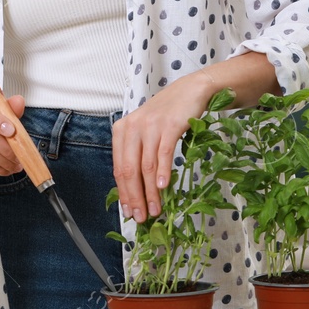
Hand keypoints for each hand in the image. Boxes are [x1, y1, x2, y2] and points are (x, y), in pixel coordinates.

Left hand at [112, 75, 212, 222]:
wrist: (190, 91)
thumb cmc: (166, 115)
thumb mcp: (145, 132)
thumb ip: (137, 155)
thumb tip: (135, 191)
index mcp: (122, 130)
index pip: (118, 168)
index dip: (123, 193)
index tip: (128, 212)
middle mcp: (132, 127)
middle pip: (129, 170)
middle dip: (134, 197)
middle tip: (141, 217)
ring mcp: (151, 126)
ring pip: (146, 166)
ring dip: (150, 192)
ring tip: (155, 209)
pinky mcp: (169, 125)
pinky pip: (163, 154)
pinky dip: (163, 173)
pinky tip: (164, 188)